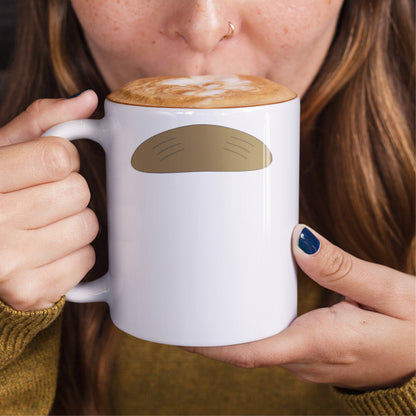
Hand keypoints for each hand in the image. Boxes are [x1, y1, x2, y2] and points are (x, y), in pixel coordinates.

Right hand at [0, 91, 99, 310]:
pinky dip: (75, 254)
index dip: (61, 159)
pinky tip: (47, 252)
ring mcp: (8, 264)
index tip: (45, 167)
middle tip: (41, 200)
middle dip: (68, 191)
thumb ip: (42, 122)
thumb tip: (87, 99)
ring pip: (87, 226)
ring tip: (43, 227)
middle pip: (77, 192)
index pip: (59, 157)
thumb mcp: (1, 152)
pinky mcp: (30, 293)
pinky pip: (86, 261)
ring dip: (75, 223)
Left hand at [186, 224, 415, 389]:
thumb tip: (297, 241)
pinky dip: (252, 331)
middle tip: (184, 302)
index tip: (183, 331)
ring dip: (230, 332)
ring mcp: (309, 362)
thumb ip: (341, 268)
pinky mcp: (314, 355)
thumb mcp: (390, 290)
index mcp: (322, 342)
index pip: (253, 352)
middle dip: (212, 334)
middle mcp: (308, 360)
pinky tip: (244, 310)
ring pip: (258, 350)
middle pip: (247, 351)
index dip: (214, 344)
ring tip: (205, 302)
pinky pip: (273, 344)